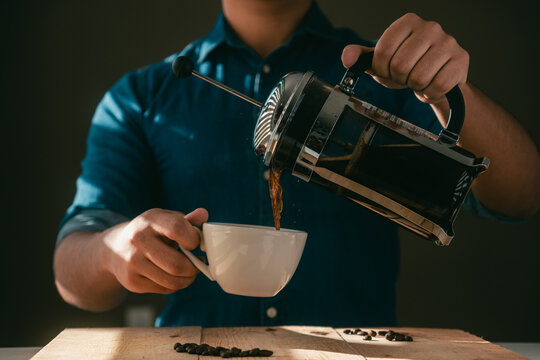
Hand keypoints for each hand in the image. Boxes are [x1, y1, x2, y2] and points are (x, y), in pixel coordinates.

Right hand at [104, 208, 207, 293]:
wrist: (114, 248)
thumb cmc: (149, 232)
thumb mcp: (165, 219)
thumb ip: (187, 220)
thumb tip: (203, 214)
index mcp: (150, 220)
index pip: (177, 228)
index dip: (193, 238)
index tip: (195, 243)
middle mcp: (138, 240)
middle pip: (177, 264)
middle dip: (194, 267)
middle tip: (198, 264)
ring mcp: (133, 262)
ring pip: (173, 281)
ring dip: (188, 279)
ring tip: (189, 272)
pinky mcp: (132, 281)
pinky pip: (165, 289)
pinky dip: (175, 285)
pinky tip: (173, 276)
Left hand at [342, 13, 468, 103]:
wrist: (437, 77)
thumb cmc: (408, 66)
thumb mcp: (381, 61)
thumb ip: (361, 58)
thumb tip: (347, 57)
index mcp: (407, 22)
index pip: (382, 53)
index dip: (381, 70)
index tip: (388, 70)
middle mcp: (430, 27)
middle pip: (400, 66)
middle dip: (399, 79)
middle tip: (405, 77)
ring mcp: (448, 42)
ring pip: (419, 78)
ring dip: (415, 87)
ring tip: (419, 80)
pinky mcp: (461, 60)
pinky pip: (437, 86)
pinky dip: (430, 93)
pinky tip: (432, 85)